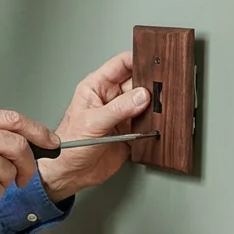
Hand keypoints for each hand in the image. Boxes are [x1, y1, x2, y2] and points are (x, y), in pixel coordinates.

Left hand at [39, 51, 150, 201]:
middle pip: (139, 82)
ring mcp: (122, 115)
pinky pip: (149, 123)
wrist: (70, 173)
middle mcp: (111, 98)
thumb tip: (141, 96)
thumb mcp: (92, 123)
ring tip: (165, 106)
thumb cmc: (68, 145)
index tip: (156, 60)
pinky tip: (161, 124)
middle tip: (165, 88)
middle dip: (153, 83)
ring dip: (156, 105)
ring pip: (147, 103)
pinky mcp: (131, 132)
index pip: (121, 64)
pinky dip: (157, 124)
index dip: (139, 59)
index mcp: (97, 87)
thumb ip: (118, 108)